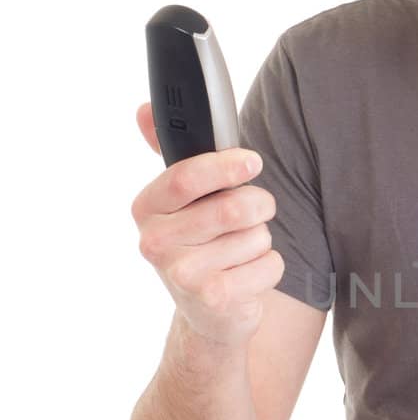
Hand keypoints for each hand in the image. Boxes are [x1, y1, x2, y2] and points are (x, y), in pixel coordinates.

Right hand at [131, 103, 283, 347]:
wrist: (210, 310)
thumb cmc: (202, 241)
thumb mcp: (183, 198)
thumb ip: (171, 152)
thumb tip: (144, 110)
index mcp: (147, 208)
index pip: (184, 176)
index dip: (224, 166)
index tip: (252, 162)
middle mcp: (156, 242)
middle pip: (231, 208)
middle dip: (259, 204)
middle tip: (258, 209)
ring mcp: (182, 275)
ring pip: (255, 236)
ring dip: (262, 239)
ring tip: (242, 250)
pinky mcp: (213, 299)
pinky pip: (269, 264)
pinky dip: (271, 266)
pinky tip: (248, 276)